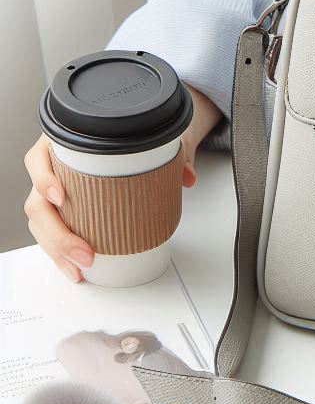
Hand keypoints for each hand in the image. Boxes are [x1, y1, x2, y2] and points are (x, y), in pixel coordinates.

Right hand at [23, 82, 220, 281]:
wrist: (144, 138)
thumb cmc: (137, 135)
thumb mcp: (157, 138)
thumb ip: (175, 153)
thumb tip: (187, 177)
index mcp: (65, 143)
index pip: (39, 158)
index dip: (43, 178)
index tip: (60, 197)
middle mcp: (55, 168)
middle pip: (37, 202)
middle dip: (58, 234)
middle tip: (85, 253)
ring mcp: (56, 191)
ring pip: (41, 223)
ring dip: (57, 250)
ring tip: (80, 267)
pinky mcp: (64, 211)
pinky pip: (53, 233)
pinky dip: (62, 254)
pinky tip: (76, 268)